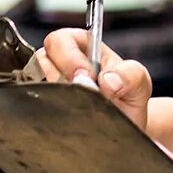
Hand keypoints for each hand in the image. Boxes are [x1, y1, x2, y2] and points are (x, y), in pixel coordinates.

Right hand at [35, 28, 152, 129]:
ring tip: (79, 110)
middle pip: (40, 61)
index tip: (86, 78)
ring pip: (33, 86)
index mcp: (80, 46)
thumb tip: (109, 80)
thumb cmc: (127, 100)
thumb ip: (132, 75)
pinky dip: (49, 116)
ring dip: (55, 99)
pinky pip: (33, 109)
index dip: (69, 58)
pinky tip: (68, 121)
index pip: (59, 40)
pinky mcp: (41, 109)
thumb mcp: (139, 85)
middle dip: (60, 80)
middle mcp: (58, 63)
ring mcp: (47, 86)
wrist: (123, 131)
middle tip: (82, 97)